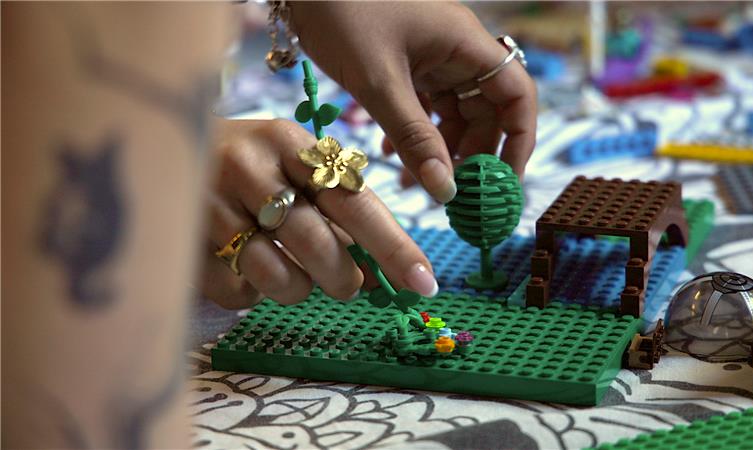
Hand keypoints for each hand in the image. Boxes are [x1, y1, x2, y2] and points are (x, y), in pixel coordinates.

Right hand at [201, 119, 437, 307]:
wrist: (155, 149)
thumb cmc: (243, 165)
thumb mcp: (287, 165)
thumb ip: (330, 208)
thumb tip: (373, 271)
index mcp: (288, 142)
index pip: (355, 200)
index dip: (394, 246)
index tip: (424, 282)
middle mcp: (248, 166)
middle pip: (319, 244)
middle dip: (344, 277)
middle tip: (348, 284)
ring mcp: (209, 204)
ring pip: (280, 278)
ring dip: (298, 289)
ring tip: (288, 271)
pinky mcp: (183, 241)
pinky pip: (239, 292)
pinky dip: (252, 293)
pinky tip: (241, 266)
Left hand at [291, 1, 536, 202]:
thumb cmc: (341, 13)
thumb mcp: (378, 82)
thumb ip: (413, 138)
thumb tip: (445, 191)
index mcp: (465, 44)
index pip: (517, 95)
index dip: (519, 141)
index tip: (503, 184)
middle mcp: (457, 50)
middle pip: (485, 111)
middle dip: (470, 155)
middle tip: (449, 194)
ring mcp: (432, 57)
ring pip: (452, 114)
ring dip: (437, 151)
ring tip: (412, 183)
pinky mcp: (408, 63)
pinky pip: (424, 106)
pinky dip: (413, 133)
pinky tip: (391, 154)